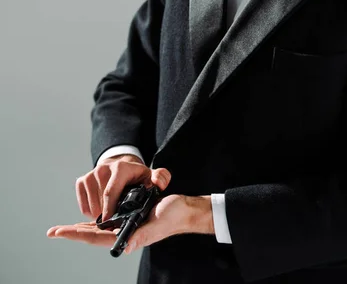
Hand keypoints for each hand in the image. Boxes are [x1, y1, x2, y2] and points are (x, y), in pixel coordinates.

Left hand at [47, 193, 213, 252]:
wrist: (184, 209)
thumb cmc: (173, 215)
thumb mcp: (157, 222)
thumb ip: (142, 234)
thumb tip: (125, 246)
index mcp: (128, 236)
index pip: (96, 237)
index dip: (76, 234)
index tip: (60, 232)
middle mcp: (124, 234)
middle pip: (92, 235)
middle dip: (73, 233)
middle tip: (53, 231)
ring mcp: (126, 227)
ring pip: (98, 230)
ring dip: (80, 229)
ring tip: (64, 229)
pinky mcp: (130, 219)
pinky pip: (108, 222)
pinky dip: (95, 222)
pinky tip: (88, 221)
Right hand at [70, 154, 170, 221]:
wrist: (123, 167)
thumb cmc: (138, 177)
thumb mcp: (151, 176)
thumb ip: (160, 178)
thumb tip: (159, 183)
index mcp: (121, 168)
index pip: (110, 192)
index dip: (109, 210)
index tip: (110, 224)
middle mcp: (103, 169)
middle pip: (99, 202)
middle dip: (107, 217)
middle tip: (116, 224)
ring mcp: (91, 174)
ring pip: (90, 206)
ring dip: (99, 217)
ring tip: (112, 217)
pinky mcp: (82, 181)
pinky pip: (83, 206)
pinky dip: (90, 213)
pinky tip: (102, 212)